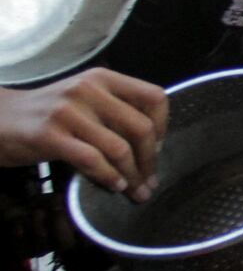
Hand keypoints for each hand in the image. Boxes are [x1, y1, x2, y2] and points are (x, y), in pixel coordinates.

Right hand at [0, 70, 167, 197]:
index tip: (157, 147)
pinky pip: (93, 160)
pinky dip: (109, 177)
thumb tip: (154, 147)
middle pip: (141, 127)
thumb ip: (116, 112)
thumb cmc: (50, 114)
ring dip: (132, 176)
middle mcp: (88, 90)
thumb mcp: (85, 100)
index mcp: (103, 79)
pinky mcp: (50, 135)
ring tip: (136, 191)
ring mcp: (68, 111)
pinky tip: (114, 186)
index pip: (154, 97)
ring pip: (119, 148)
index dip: (163, 126)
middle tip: (150, 180)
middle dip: (150, 160)